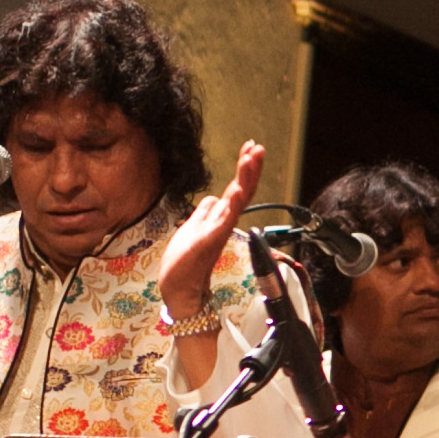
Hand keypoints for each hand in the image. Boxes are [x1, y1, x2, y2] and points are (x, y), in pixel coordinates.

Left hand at [156, 140, 264, 329]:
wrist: (180, 290)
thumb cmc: (185, 262)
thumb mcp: (193, 228)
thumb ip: (205, 212)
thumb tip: (213, 196)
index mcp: (219, 219)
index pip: (237, 189)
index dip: (245, 169)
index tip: (250, 147)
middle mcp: (223, 224)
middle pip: (242, 191)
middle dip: (250, 169)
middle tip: (258, 148)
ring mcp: (217, 233)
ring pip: (236, 202)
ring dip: (244, 180)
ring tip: (252, 159)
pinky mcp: (207, 243)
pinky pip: (223, 222)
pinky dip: (231, 206)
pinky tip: (237, 192)